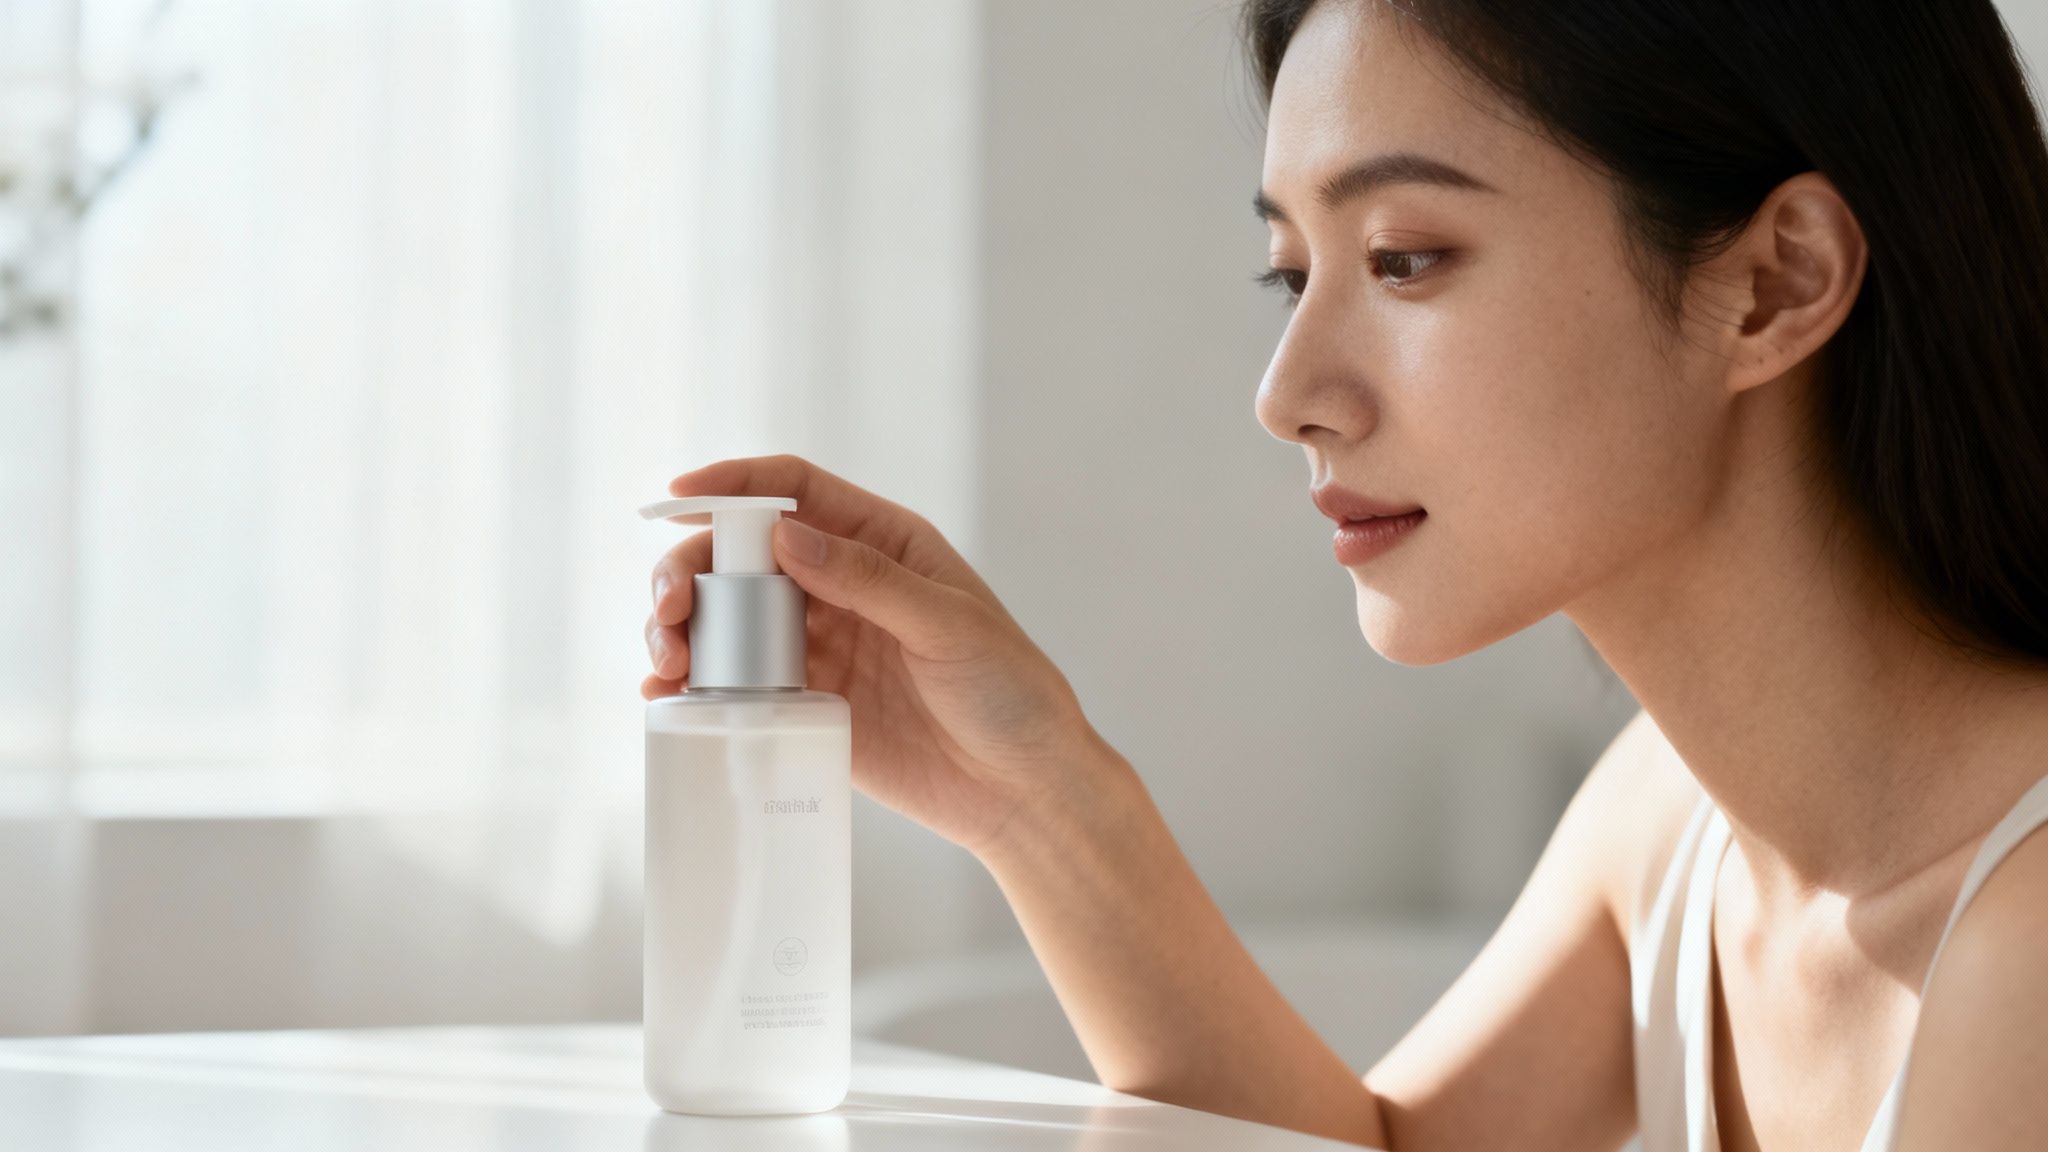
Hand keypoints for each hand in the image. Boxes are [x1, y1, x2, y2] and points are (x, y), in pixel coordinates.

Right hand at [643, 454, 1115, 855]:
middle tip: (669, 609)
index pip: (796, 491)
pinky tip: (668, 694)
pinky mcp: (805, 704)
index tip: (678, 495)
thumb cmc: (1010, 692)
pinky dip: (694, 682)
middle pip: (743, 554)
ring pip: (729, 616)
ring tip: (667, 660)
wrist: (1023, 789)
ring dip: (685, 627)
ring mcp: (819, 645)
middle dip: (691, 569)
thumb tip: (784, 537)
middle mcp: (841, 585)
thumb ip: (869, 581)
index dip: (734, 484)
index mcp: (882, 543)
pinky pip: (737, 681)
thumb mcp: (950, 626)